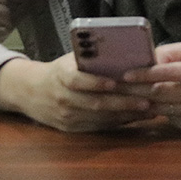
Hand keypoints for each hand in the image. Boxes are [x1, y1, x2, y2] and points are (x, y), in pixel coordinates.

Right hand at [0, 54, 151, 132]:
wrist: (31, 92)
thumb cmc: (61, 70)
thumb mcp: (71, 59)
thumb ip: (93, 58)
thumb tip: (127, 51)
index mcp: (61, 76)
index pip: (77, 80)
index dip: (96, 83)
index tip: (117, 83)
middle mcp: (63, 98)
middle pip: (94, 103)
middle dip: (122, 103)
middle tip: (146, 100)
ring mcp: (67, 116)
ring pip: (99, 117)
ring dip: (125, 114)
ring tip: (149, 109)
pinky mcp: (71, 128)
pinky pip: (97, 127)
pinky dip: (118, 123)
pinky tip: (135, 117)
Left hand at [121, 43, 180, 131]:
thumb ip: (167, 54)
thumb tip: (142, 58)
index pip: (166, 72)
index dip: (144, 74)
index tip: (124, 75)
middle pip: (158, 92)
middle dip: (132, 90)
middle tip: (111, 87)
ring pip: (158, 108)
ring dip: (136, 103)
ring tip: (117, 97)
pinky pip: (163, 119)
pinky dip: (148, 114)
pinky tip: (134, 109)